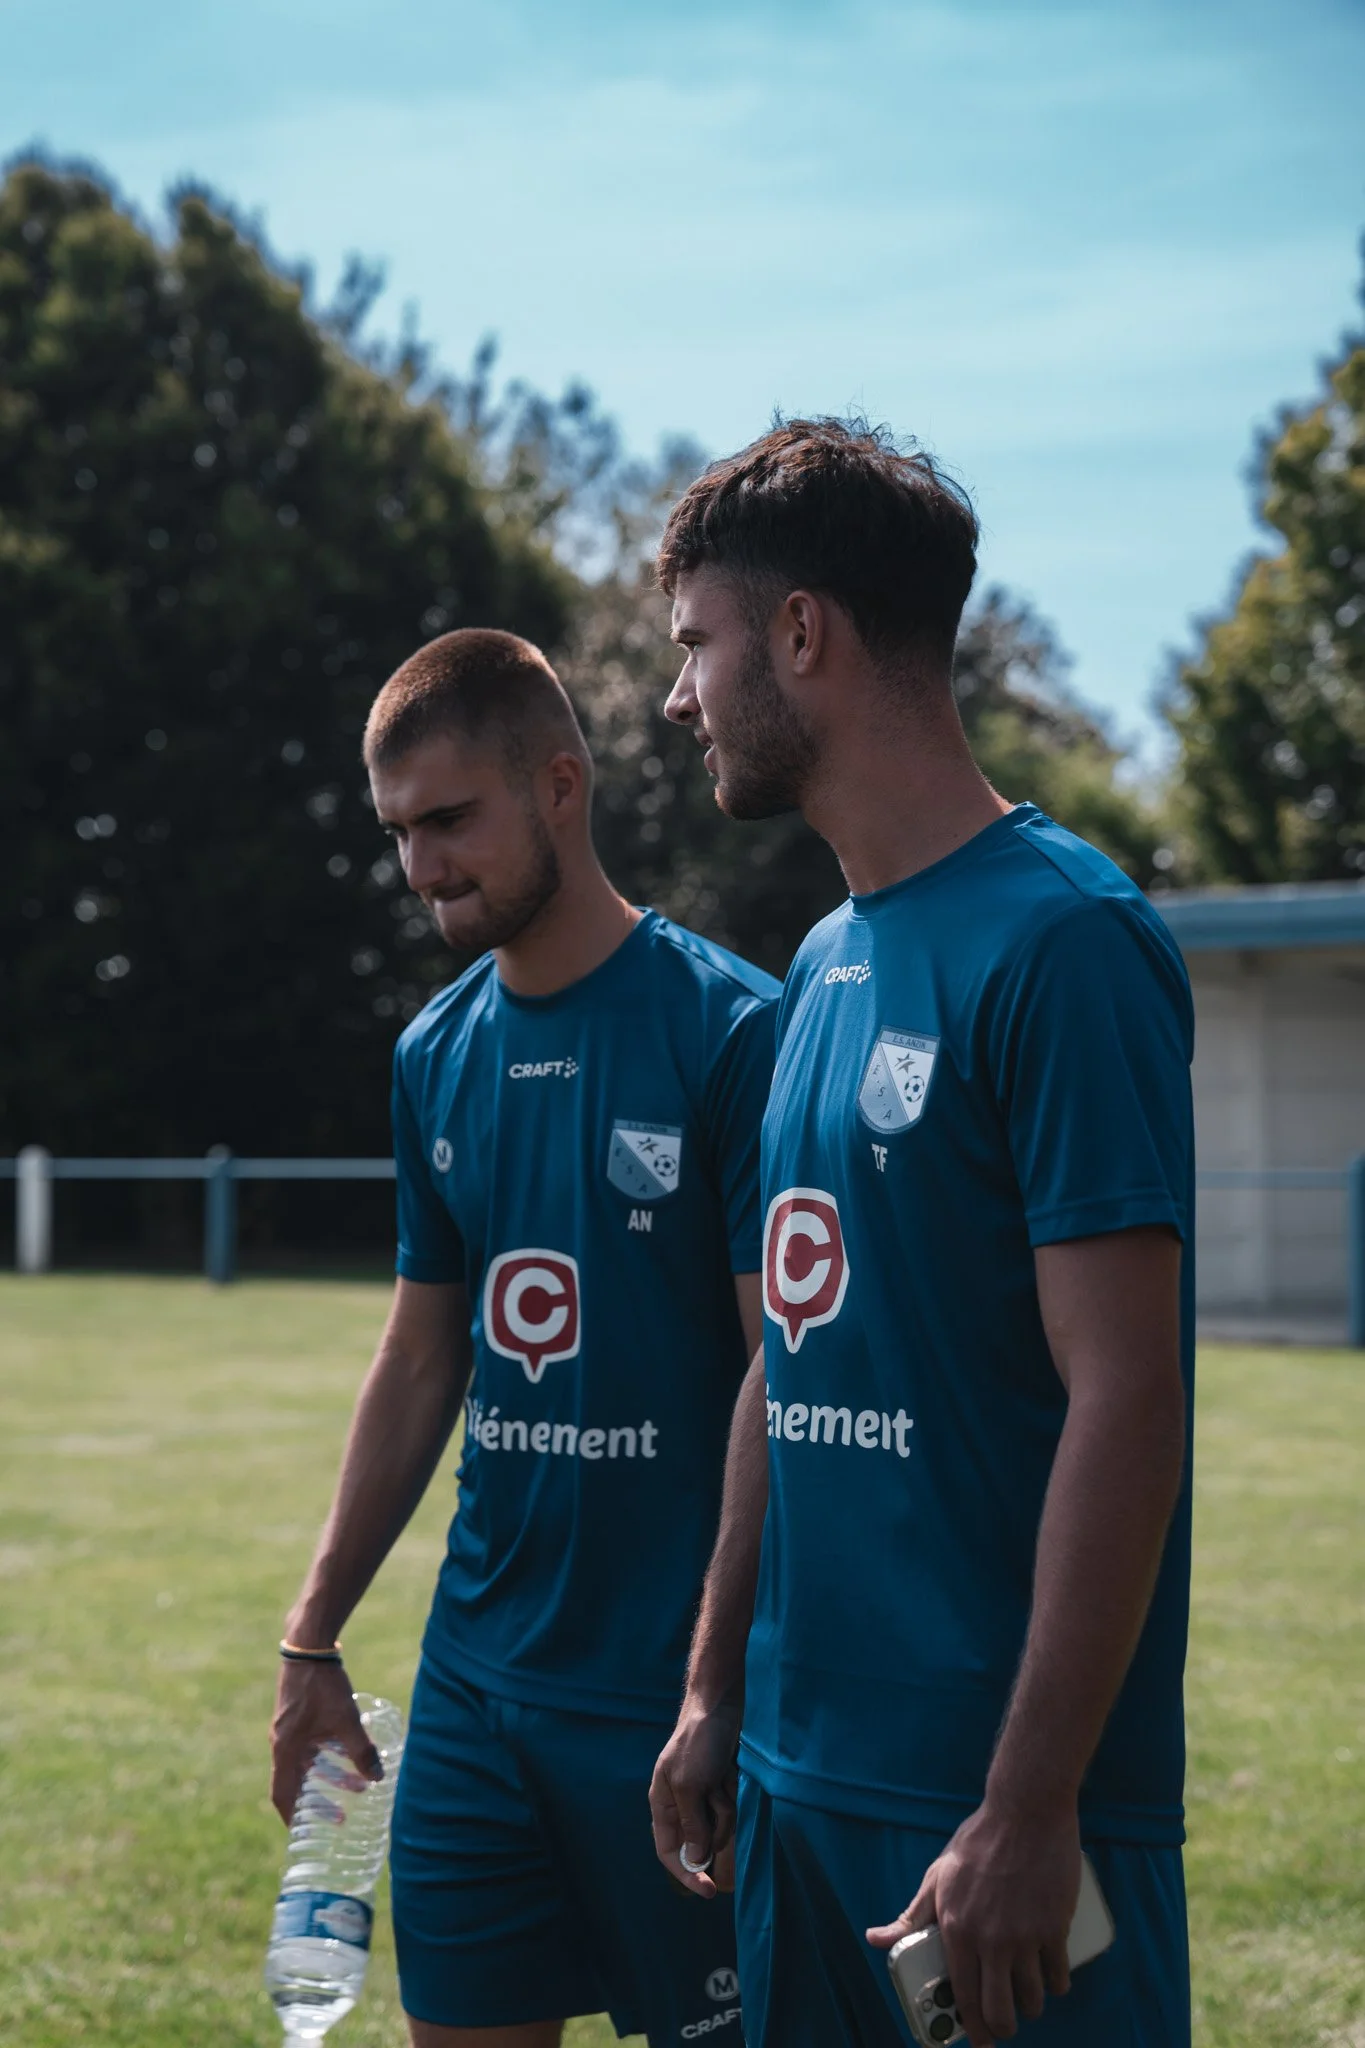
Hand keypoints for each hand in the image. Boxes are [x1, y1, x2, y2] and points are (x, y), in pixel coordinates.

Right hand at [270, 1658, 382, 1823]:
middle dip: (319, 1801)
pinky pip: (309, 1746)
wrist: (308, 1644)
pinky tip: (349, 1752)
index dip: (292, 1817)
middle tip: (341, 1816)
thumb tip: (378, 1779)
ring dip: (329, 1776)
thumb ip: (361, 1751)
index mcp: (284, 1750)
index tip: (305, 1834)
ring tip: (358, 1786)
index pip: (281, 1795)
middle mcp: (281, 1742)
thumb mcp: (345, 1720)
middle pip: (296, 1782)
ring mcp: (288, 1728)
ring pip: (307, 1763)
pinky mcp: (298, 1714)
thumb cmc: (322, 1684)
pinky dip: (327, 1756)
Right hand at [649, 1692, 742, 1899]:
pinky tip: (733, 1775)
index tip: (708, 1891)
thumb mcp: (689, 1784)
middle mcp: (683, 1805)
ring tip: (725, 1780)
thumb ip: (691, 1824)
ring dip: (727, 1809)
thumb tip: (695, 1860)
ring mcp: (706, 1797)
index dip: (686, 1874)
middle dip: (715, 1830)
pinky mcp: (726, 1789)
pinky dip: (736, 1797)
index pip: (668, 1852)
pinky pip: (734, 1811)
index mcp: (663, 1805)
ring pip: (721, 1828)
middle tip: (720, 1804)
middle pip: (701, 1843)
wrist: (723, 1706)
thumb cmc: (698, 1741)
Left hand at [866, 1800, 1081, 2045]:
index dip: (972, 2028)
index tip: (979, 2041)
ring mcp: (1025, 1936)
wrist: (1025, 1811)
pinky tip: (1052, 1978)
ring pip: (1032, 1998)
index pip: (963, 1996)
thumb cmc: (978, 1841)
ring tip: (1028, 1997)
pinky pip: (1058, 1975)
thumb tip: (874, 1939)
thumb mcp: (938, 1875)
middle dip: (1002, 2027)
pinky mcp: (1054, 1927)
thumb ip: (911, 1915)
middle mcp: (990, 1940)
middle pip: (1000, 2010)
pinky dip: (1056, 1983)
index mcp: (956, 1929)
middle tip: (1004, 2024)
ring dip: (1030, 2005)